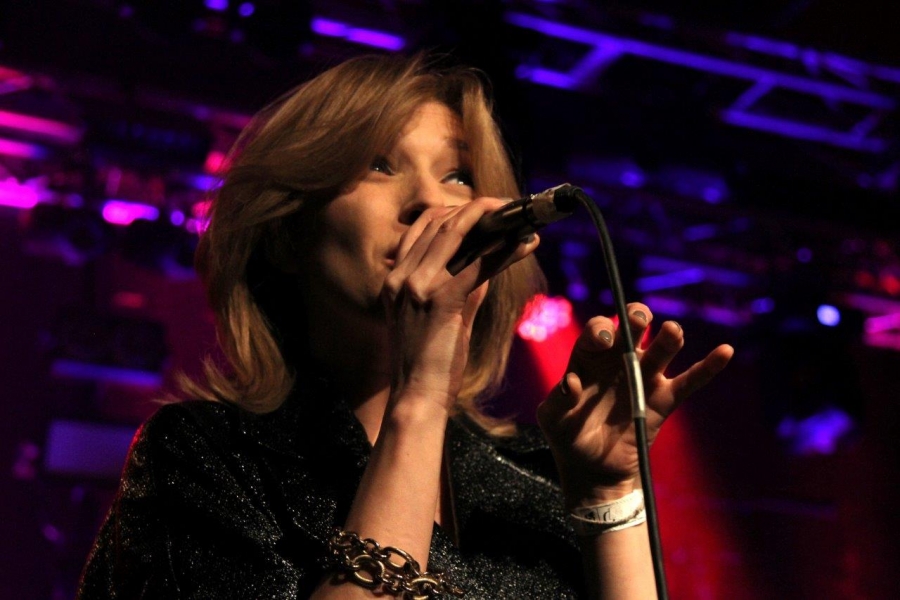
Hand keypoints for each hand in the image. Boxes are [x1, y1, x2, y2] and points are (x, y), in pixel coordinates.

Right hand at [382, 199, 538, 409]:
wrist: (416, 398)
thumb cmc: (428, 363)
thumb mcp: (436, 316)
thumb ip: (459, 285)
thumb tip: (489, 259)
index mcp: (394, 278)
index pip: (422, 226)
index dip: (454, 211)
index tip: (483, 210)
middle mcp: (401, 276)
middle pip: (441, 223)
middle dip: (478, 210)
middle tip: (510, 209)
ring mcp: (417, 286)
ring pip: (458, 234)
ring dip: (495, 221)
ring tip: (522, 219)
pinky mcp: (441, 300)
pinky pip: (479, 263)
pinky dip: (506, 250)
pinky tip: (526, 245)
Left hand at [536, 303, 732, 506]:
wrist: (592, 470)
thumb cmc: (568, 438)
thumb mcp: (553, 419)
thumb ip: (559, 400)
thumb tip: (572, 383)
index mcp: (589, 359)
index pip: (596, 332)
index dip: (600, 329)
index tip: (603, 339)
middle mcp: (618, 361)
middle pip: (632, 328)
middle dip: (636, 319)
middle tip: (638, 321)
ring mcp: (643, 378)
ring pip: (661, 350)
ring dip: (669, 338)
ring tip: (673, 332)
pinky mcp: (663, 400)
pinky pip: (689, 381)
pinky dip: (708, 367)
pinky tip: (725, 351)